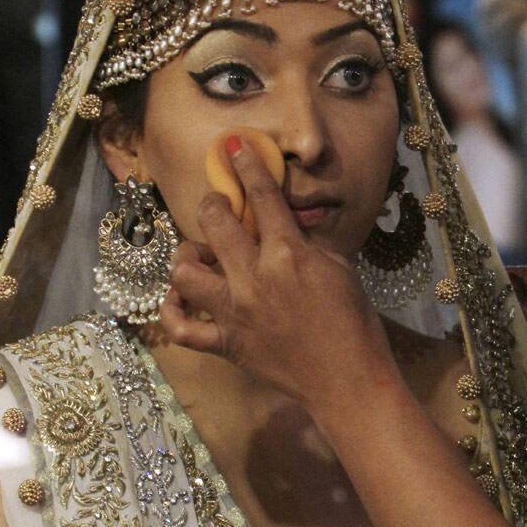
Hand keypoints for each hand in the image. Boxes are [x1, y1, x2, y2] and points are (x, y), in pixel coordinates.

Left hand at [160, 137, 396, 409]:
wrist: (347, 380)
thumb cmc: (353, 320)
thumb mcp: (338, 267)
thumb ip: (306, 239)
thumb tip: (283, 217)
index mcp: (288, 254)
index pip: (263, 196)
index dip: (247, 165)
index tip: (234, 146)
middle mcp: (254, 278)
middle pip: (214, 223)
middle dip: (214, 204)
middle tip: (219, 206)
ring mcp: (234, 313)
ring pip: (185, 272)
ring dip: (188, 255)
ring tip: (199, 254)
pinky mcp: (225, 344)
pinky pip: (180, 327)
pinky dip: (173, 309)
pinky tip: (180, 296)